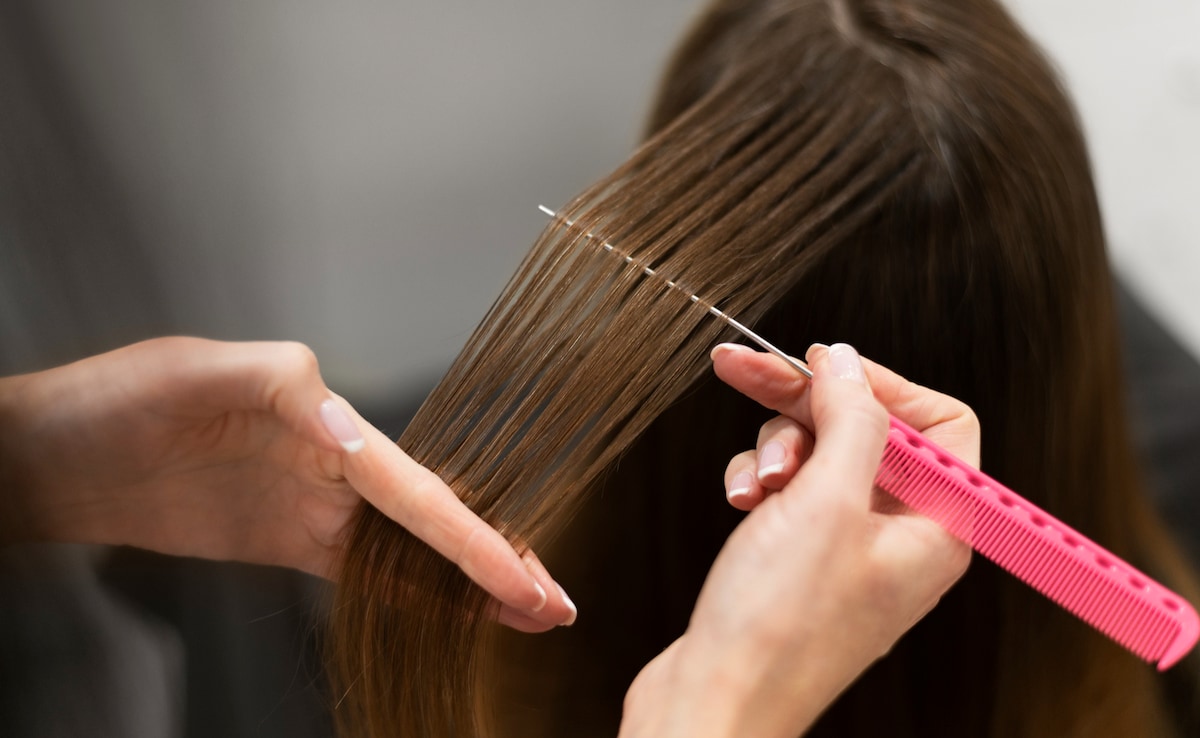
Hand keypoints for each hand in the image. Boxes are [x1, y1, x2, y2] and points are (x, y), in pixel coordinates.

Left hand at [0, 337, 574, 630]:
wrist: (58, 459)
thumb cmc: (117, 401)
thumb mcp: (200, 372)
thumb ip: (285, 389)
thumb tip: (358, 433)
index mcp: (324, 416)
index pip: (416, 487)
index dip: (474, 536)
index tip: (524, 576)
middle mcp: (334, 459)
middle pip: (434, 520)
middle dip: (499, 561)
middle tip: (556, 604)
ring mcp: (315, 504)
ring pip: (411, 551)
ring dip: (470, 583)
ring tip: (528, 614)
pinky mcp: (289, 540)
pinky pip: (365, 575)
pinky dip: (415, 596)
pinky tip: (456, 615)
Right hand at [620, 343, 975, 737]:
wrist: (715, 700)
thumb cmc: (780, 625)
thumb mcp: (826, 501)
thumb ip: (851, 419)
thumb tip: (849, 364)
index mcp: (937, 527)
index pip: (940, 423)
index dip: (882, 385)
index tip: (823, 365)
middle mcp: (900, 537)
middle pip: (866, 431)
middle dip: (806, 407)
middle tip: (744, 370)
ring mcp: (849, 550)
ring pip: (818, 456)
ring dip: (775, 452)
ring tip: (753, 485)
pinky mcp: (802, 560)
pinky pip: (789, 492)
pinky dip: (758, 484)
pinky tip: (739, 502)